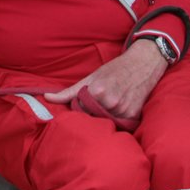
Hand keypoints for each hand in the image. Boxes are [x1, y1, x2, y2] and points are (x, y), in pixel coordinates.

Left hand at [44, 42, 166, 129]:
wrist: (143, 64)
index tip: (83, 104)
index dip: (80, 109)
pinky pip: (119, 124)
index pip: (79, 111)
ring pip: (106, 122)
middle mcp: (110, 102)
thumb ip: (69, 92)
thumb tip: (47, 98)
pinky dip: (117, 119)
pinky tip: (118, 108)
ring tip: (109, 104)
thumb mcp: (90, 77)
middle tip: (97, 104)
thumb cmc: (114, 70)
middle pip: (92, 118)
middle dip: (91, 115)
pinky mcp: (134, 116)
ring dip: (104, 117)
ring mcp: (123, 110)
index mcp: (97, 92)